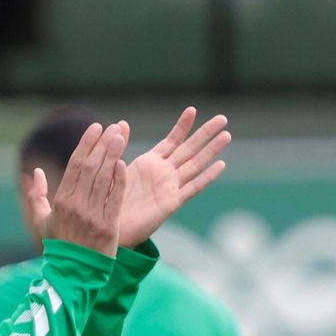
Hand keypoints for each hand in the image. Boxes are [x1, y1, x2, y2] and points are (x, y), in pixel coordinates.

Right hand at [29, 122, 128, 257]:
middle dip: (102, 144)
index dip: (86, 144)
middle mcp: (77, 206)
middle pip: (90, 168)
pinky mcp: (109, 226)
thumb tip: (36, 172)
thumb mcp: (41, 221)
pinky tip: (124, 163)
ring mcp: (93, 216)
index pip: (75, 166)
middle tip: (113, 127)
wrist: (73, 273)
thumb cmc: (57, 245)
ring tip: (120, 137)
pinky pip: (116, 198)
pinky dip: (120, 180)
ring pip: (104, 179)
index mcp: (61, 202)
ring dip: (113, 155)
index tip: (96, 127)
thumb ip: (36, 196)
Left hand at [117, 107, 230, 246]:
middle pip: (189, 149)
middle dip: (205, 133)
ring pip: (195, 164)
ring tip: (227, 135)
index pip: (171, 140)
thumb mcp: (113, 167)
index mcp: (150, 163)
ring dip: (211, 150)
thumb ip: (119, 146)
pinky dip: (207, 177)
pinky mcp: (171, 203)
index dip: (182, 126)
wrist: (109, 226)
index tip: (192, 109)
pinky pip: (192, 188)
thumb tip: (121, 122)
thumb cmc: (110, 198)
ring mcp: (170, 187)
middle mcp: (164, 173)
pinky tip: (221, 165)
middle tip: (223, 118)